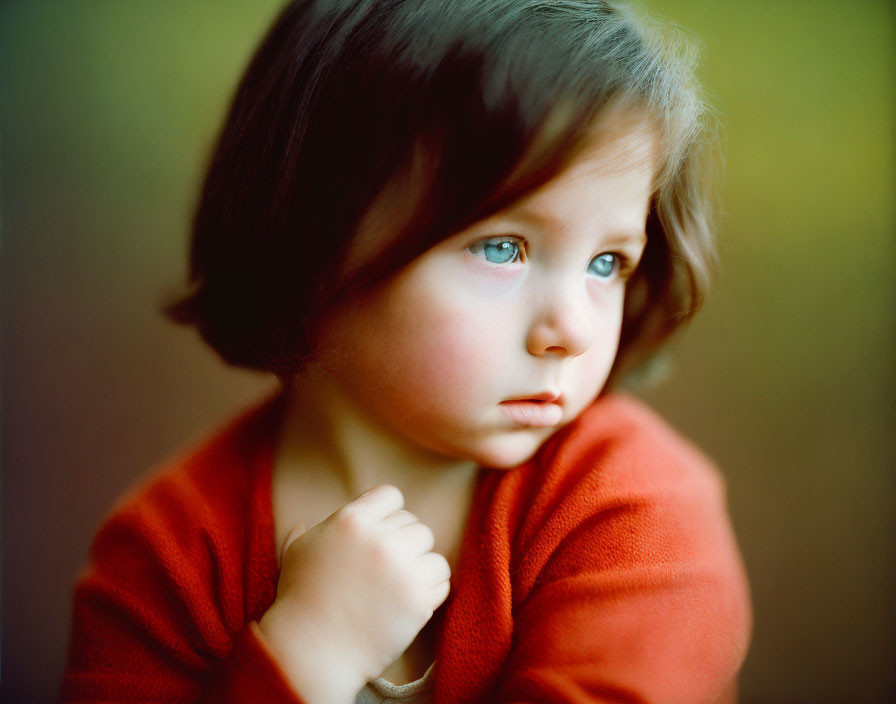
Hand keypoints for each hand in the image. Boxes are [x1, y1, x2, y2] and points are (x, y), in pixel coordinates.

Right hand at [258, 484, 450, 702]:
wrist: (312, 652)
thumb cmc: (300, 602)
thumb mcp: (296, 555)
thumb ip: (306, 534)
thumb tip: (301, 525)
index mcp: (352, 521)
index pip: (391, 495)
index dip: (388, 514)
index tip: (381, 536)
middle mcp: (380, 539)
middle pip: (415, 524)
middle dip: (403, 545)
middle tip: (385, 571)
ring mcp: (402, 568)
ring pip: (432, 551)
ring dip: (419, 567)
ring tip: (397, 587)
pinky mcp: (418, 598)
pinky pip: (442, 580)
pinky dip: (430, 591)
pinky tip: (407, 602)